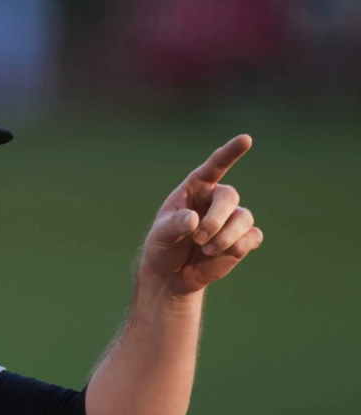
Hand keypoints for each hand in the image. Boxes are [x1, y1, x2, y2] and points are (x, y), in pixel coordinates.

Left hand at [139, 135, 263, 294]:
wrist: (172, 274)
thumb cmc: (163, 246)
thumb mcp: (160, 235)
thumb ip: (174, 225)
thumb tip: (194, 219)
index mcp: (195, 188)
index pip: (214, 166)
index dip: (230, 152)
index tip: (246, 139)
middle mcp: (216, 199)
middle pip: (230, 196)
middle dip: (216, 219)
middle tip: (199, 238)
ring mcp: (232, 219)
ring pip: (244, 218)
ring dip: (226, 237)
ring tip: (206, 249)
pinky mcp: (243, 239)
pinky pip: (253, 237)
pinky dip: (238, 246)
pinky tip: (221, 254)